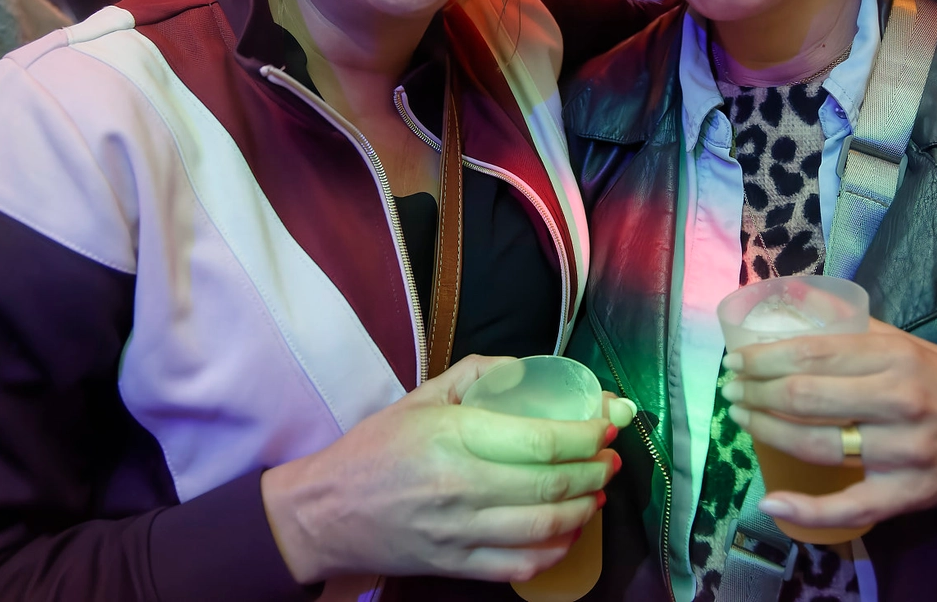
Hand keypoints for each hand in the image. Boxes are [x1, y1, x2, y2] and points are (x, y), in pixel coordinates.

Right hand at [262, 355, 622, 583]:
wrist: (325, 513)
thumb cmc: (375, 449)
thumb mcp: (421, 398)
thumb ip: (477, 376)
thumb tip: (530, 371)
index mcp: (452, 437)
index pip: (540, 440)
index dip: (585, 434)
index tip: (607, 425)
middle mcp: (460, 487)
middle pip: (551, 484)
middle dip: (595, 470)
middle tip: (610, 458)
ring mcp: (459, 533)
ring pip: (544, 528)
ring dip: (583, 510)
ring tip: (596, 492)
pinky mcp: (456, 566)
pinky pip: (521, 566)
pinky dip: (554, 551)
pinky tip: (566, 532)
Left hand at [720, 322, 936, 531]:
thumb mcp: (911, 343)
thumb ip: (857, 328)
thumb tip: (798, 305)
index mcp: (896, 357)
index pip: (813, 354)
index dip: (764, 358)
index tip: (737, 360)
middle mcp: (898, 401)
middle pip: (805, 397)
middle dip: (756, 392)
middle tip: (732, 389)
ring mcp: (902, 452)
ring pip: (817, 444)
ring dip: (767, 431)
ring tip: (742, 419)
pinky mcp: (905, 494)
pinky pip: (848, 505)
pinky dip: (806, 509)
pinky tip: (772, 501)